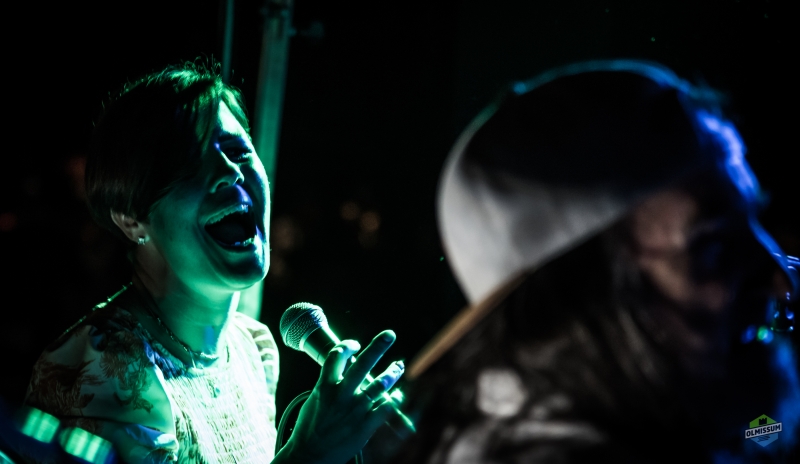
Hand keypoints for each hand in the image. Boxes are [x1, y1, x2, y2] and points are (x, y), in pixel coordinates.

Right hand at [277, 330, 403, 463]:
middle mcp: (341, 395)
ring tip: (398, 366)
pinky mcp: (365, 426)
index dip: (347, 345)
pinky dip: (394, 399)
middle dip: (378, 346)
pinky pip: (386, 407)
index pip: (336, 356)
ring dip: (391, 373)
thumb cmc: (310, 428)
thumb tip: (337, 370)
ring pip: (379, 384)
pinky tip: (398, 395)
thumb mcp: (314, 400)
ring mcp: (355, 410)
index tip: (356, 343)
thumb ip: (327, 383)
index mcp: (325, 386)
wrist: (309, 456)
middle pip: (362, 363)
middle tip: (389, 334)